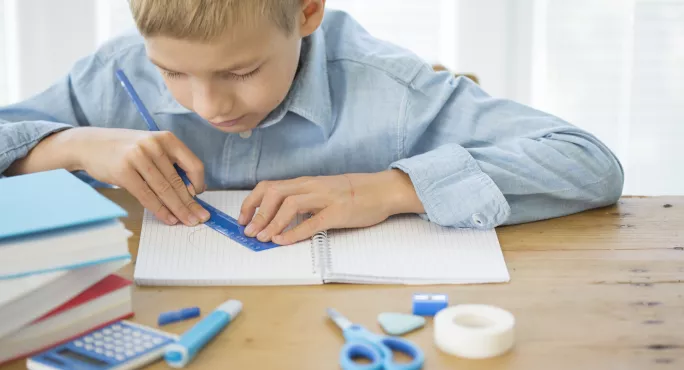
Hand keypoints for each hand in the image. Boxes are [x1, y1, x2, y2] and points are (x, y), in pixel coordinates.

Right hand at [70, 127, 208, 225]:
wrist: (89, 144)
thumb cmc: (125, 149)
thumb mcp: (151, 147)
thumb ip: (170, 163)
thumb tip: (192, 190)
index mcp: (166, 138)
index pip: (193, 164)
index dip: (199, 183)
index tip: (199, 196)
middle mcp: (154, 145)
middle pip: (179, 181)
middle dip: (191, 203)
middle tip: (201, 217)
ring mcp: (138, 157)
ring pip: (165, 190)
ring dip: (178, 209)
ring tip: (188, 221)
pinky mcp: (124, 171)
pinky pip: (147, 196)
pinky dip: (160, 210)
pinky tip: (169, 218)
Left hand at [238, 170, 424, 244]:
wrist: (383, 190)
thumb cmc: (353, 194)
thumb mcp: (322, 193)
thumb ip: (303, 201)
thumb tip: (279, 217)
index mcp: (305, 183)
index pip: (269, 186)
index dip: (251, 202)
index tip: (243, 219)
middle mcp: (311, 187)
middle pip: (273, 193)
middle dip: (256, 213)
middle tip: (249, 232)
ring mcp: (324, 198)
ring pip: (289, 205)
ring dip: (271, 223)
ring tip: (263, 238)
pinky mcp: (338, 212)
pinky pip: (312, 222)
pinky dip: (294, 232)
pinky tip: (284, 241)